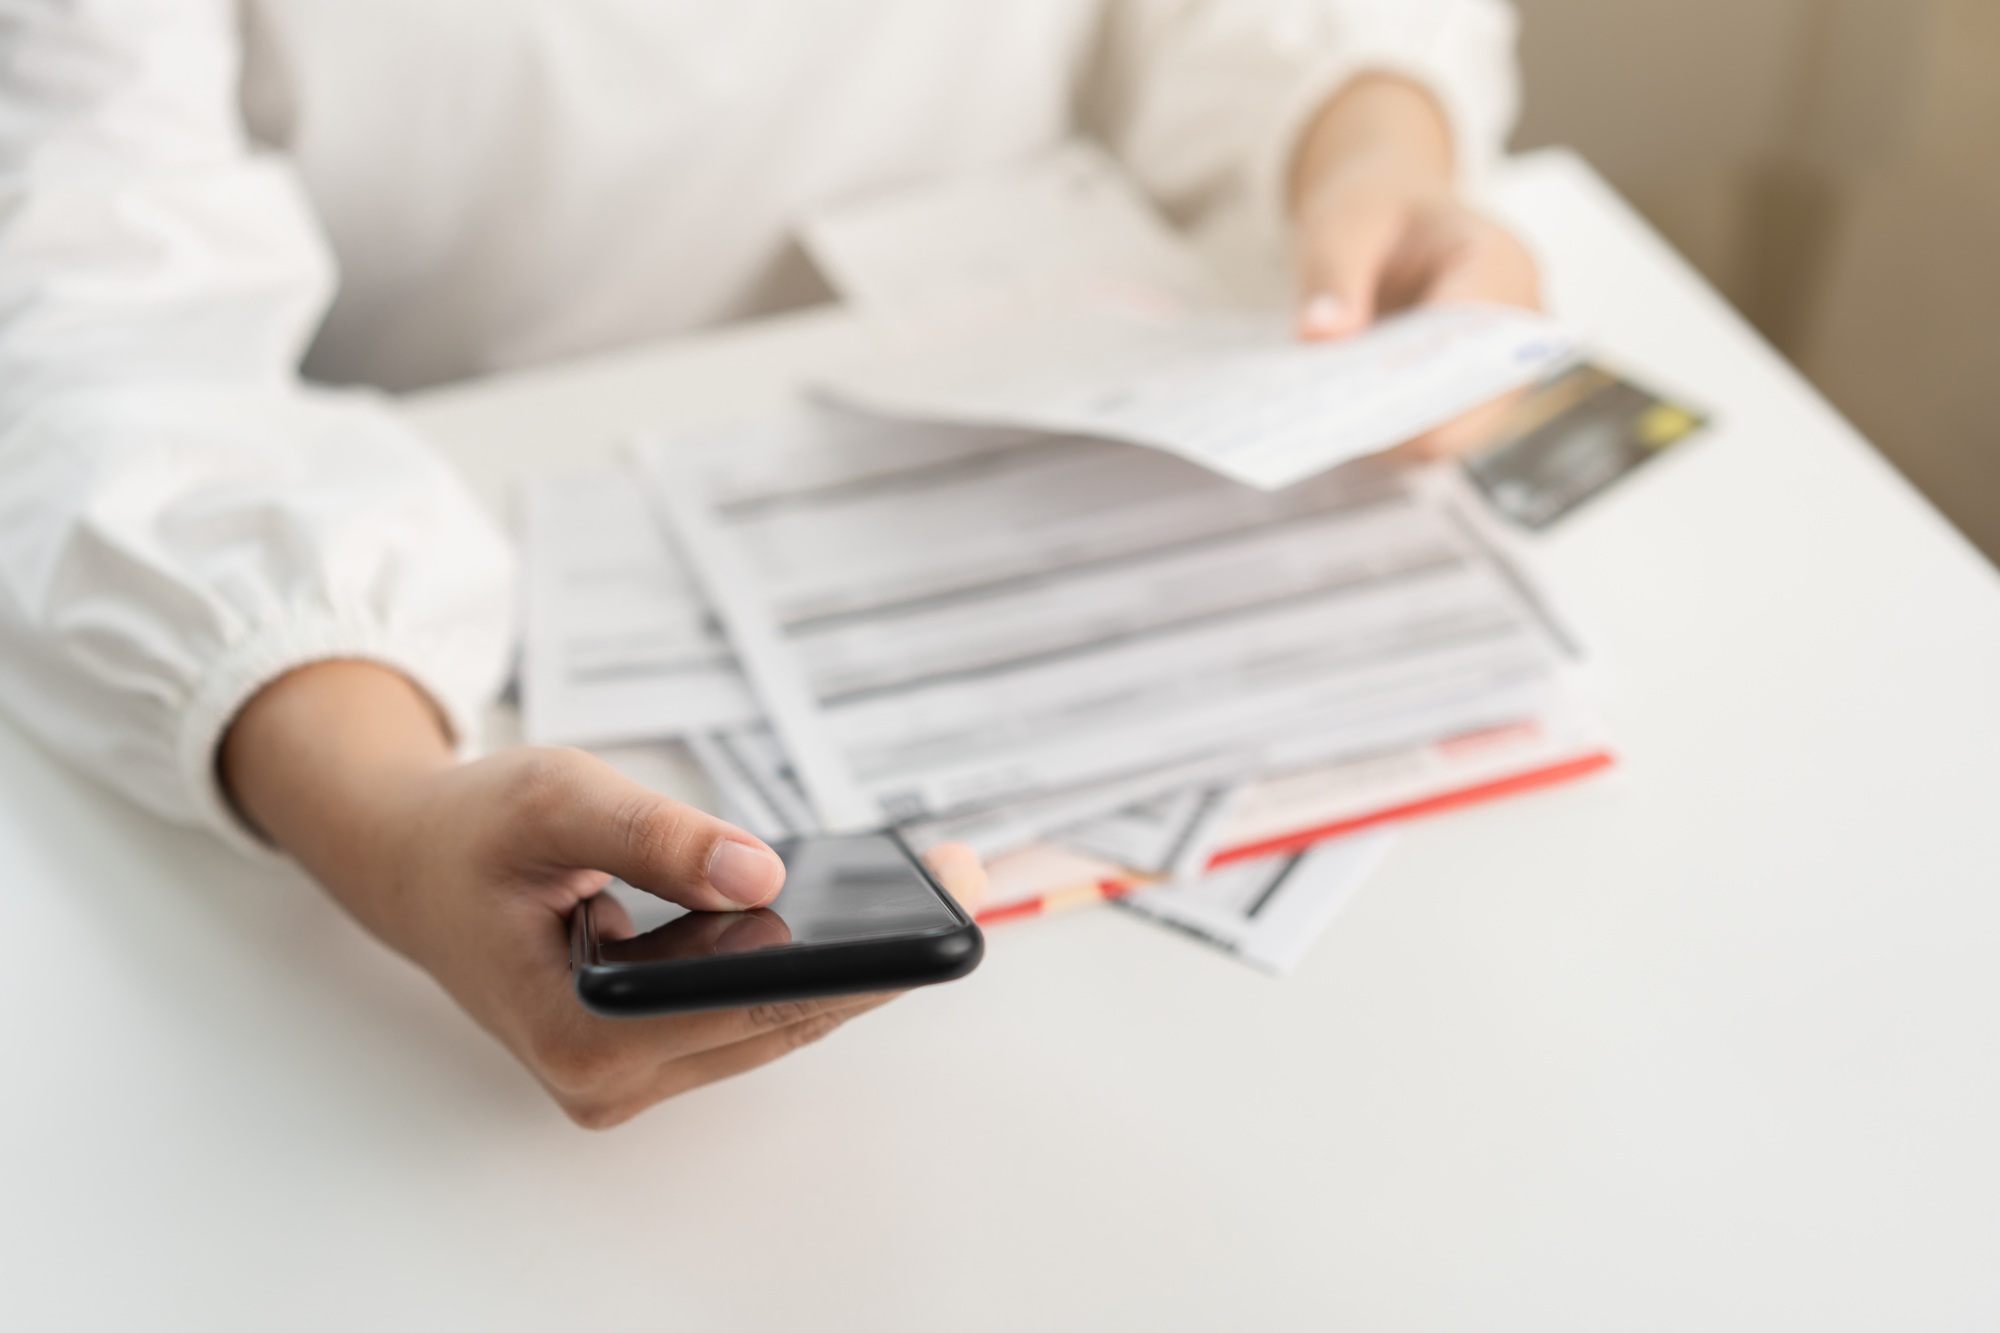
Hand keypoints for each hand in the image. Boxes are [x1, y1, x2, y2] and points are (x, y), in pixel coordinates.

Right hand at [220, 661, 985, 1127]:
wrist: (410, 864)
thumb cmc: (474, 831)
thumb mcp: (556, 800)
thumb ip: (656, 835)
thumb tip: (762, 874)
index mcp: (581, 1033)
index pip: (755, 1003)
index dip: (859, 956)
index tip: (941, 907)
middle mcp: (608, 1079)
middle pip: (780, 1021)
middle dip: (877, 952)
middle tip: (965, 880)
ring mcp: (628, 1076)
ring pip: (774, 1022)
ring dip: (851, 960)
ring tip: (935, 885)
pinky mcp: (647, 1053)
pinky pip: (749, 1012)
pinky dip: (803, 962)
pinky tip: (865, 911)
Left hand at [1289, 74, 1542, 457]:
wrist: (1395, 212)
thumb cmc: (1379, 212)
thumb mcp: (1343, 225)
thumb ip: (1333, 276)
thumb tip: (1320, 334)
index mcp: (1499, 264)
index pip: (1467, 342)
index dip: (1412, 381)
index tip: (1349, 401)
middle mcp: (1521, 324)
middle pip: (1466, 408)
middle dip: (1397, 423)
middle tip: (1326, 429)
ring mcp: (1506, 367)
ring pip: (1452, 435)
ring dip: (1391, 437)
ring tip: (1331, 430)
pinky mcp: (1479, 397)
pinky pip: (1438, 434)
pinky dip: (1392, 436)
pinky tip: (1346, 427)